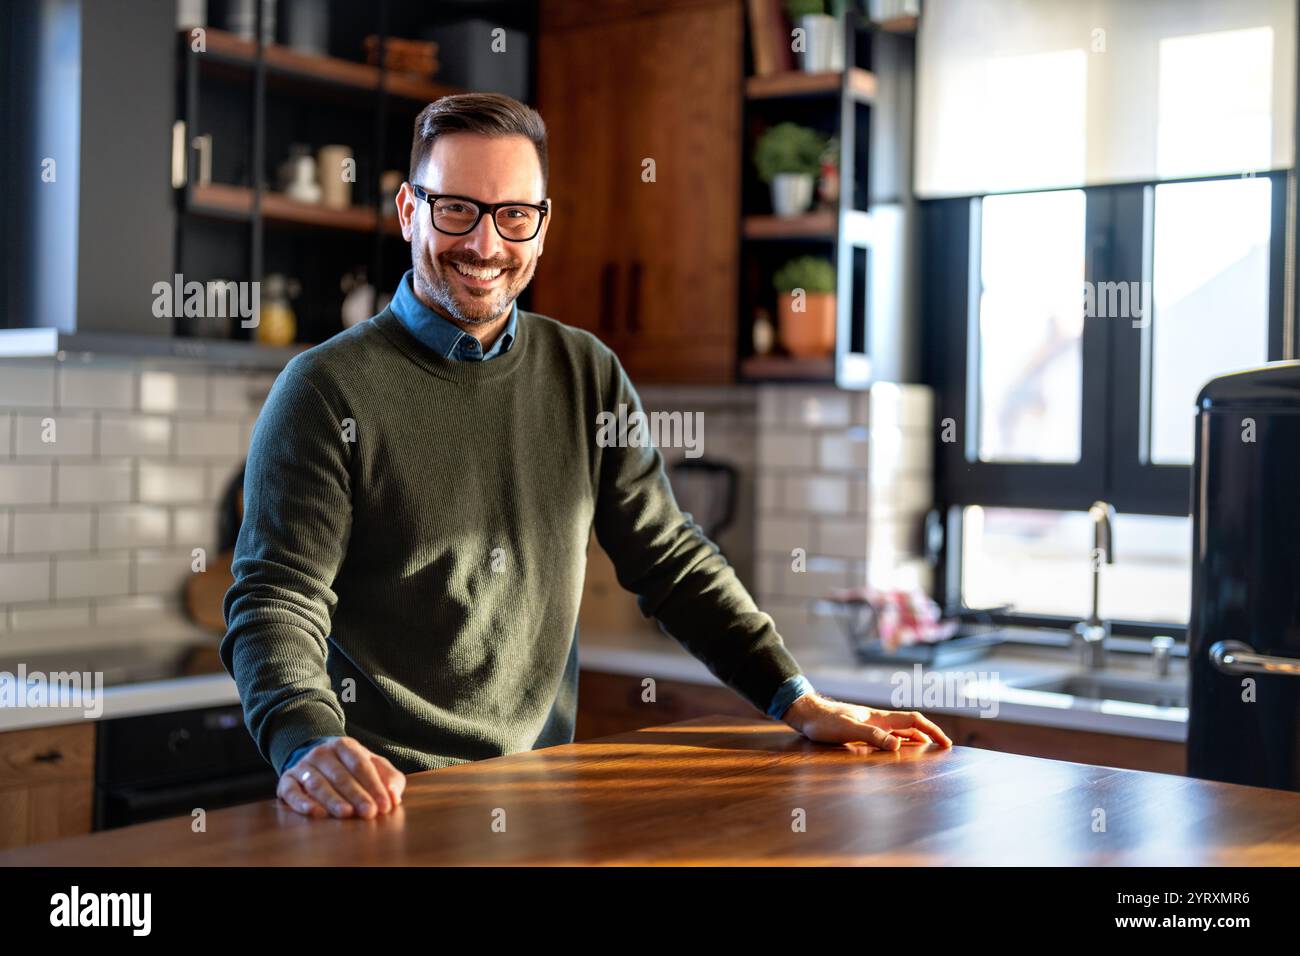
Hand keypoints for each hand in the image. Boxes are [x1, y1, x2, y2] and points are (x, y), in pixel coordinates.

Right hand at [278, 736, 405, 818]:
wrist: (315, 758)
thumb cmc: (350, 767)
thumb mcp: (372, 766)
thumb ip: (388, 779)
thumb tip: (394, 796)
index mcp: (344, 745)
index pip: (361, 765)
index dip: (373, 785)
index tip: (385, 805)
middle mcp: (321, 753)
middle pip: (340, 775)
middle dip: (356, 795)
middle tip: (369, 813)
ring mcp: (302, 766)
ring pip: (317, 784)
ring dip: (333, 800)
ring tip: (346, 813)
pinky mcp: (286, 781)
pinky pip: (292, 792)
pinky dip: (302, 803)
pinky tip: (316, 814)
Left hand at [781, 693, 953, 750]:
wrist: (807, 714)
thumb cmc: (824, 722)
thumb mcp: (848, 730)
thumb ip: (872, 736)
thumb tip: (897, 745)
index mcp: (879, 717)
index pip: (913, 721)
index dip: (931, 730)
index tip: (946, 743)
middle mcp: (879, 720)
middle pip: (910, 725)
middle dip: (929, 734)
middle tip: (943, 748)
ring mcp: (871, 725)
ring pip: (900, 731)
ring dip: (916, 739)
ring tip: (928, 750)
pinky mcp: (862, 731)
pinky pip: (888, 736)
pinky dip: (900, 742)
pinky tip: (899, 749)